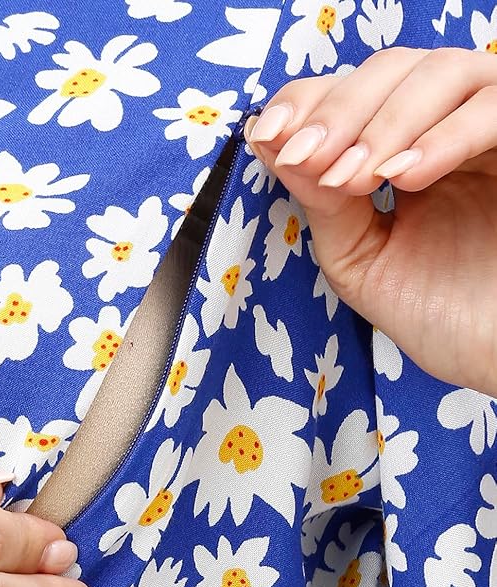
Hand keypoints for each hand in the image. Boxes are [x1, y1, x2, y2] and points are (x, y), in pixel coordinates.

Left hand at [246, 47, 496, 395]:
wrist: (494, 357)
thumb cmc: (440, 317)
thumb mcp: (360, 259)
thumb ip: (322, 203)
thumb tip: (271, 141)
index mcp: (407, 156)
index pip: (355, 95)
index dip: (311, 102)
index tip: (271, 135)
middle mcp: (449, 135)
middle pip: (394, 70)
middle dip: (339, 111)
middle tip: (309, 157)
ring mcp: (492, 138)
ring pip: (443, 73)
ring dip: (385, 121)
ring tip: (355, 177)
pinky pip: (496, 108)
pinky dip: (445, 135)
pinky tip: (406, 176)